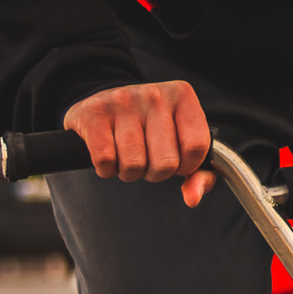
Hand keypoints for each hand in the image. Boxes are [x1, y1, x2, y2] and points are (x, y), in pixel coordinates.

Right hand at [65, 79, 214, 204]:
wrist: (103, 106)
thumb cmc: (149, 128)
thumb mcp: (180, 142)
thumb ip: (199, 174)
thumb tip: (193, 198)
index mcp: (182, 96)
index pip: (197, 146)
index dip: (186, 166)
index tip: (176, 161)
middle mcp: (154, 95)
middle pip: (166, 163)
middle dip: (155, 173)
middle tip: (147, 160)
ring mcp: (122, 101)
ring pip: (134, 165)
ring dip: (129, 172)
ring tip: (127, 156)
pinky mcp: (93, 113)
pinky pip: (105, 161)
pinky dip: (106, 169)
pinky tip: (109, 154)